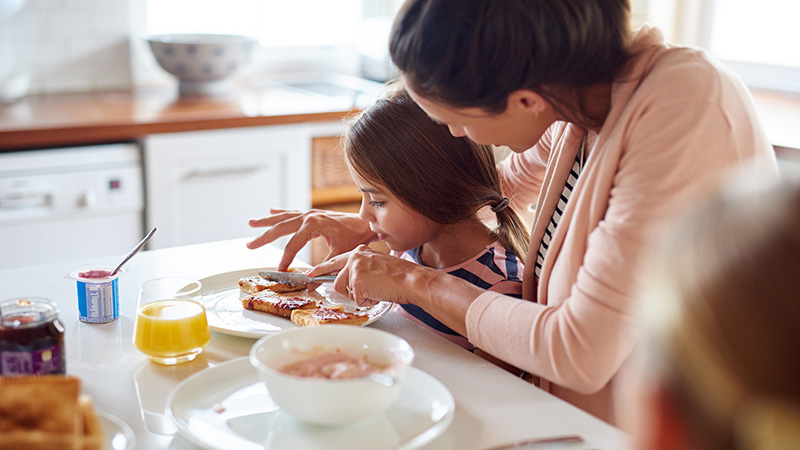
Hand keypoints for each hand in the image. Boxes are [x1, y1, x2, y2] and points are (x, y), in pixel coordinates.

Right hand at [247, 208, 375, 270]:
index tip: (280, 271)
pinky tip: (271, 210)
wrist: (366, 223)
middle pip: (281, 228)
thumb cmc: (356, 237)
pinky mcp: (313, 214)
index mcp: (313, 225)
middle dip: (264, 237)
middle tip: (249, 245)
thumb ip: (325, 269)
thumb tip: (311, 284)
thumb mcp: (340, 255)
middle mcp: (308, 216)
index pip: (292, 245)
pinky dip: (280, 212)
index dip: (285, 260)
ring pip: (283, 217)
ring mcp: (310, 213)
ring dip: (267, 221)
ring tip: (251, 223)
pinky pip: (292, 213)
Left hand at [312, 246, 483, 336]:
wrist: (412, 279)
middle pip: (338, 281)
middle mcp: (354, 257)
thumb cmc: (400, 276)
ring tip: (377, 289)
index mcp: (359, 252)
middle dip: (350, 291)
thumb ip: (361, 270)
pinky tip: (379, 293)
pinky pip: (356, 299)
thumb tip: (350, 282)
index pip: (335, 261)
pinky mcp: (357, 281)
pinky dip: (368, 301)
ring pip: (345, 291)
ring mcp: (354, 268)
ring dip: (361, 296)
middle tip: (364, 290)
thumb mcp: (377, 266)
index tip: (310, 274)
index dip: (321, 269)